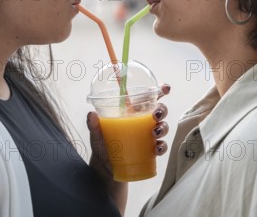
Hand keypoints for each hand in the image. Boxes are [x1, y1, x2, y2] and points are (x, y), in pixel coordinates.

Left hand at [86, 83, 170, 214]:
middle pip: (159, 111)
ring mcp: (148, 136)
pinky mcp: (150, 150)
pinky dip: (162, 147)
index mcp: (131, 113)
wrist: (105, 169)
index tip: (165, 88)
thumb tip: (91, 115)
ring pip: (163, 127)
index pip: (147, 98)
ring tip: (155, 132)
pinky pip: (161, 146)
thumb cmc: (102, 147)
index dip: (158, 91)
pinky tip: (157, 149)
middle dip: (162, 110)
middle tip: (155, 115)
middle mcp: (142, 122)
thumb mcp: (96, 135)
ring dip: (163, 128)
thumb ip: (93, 125)